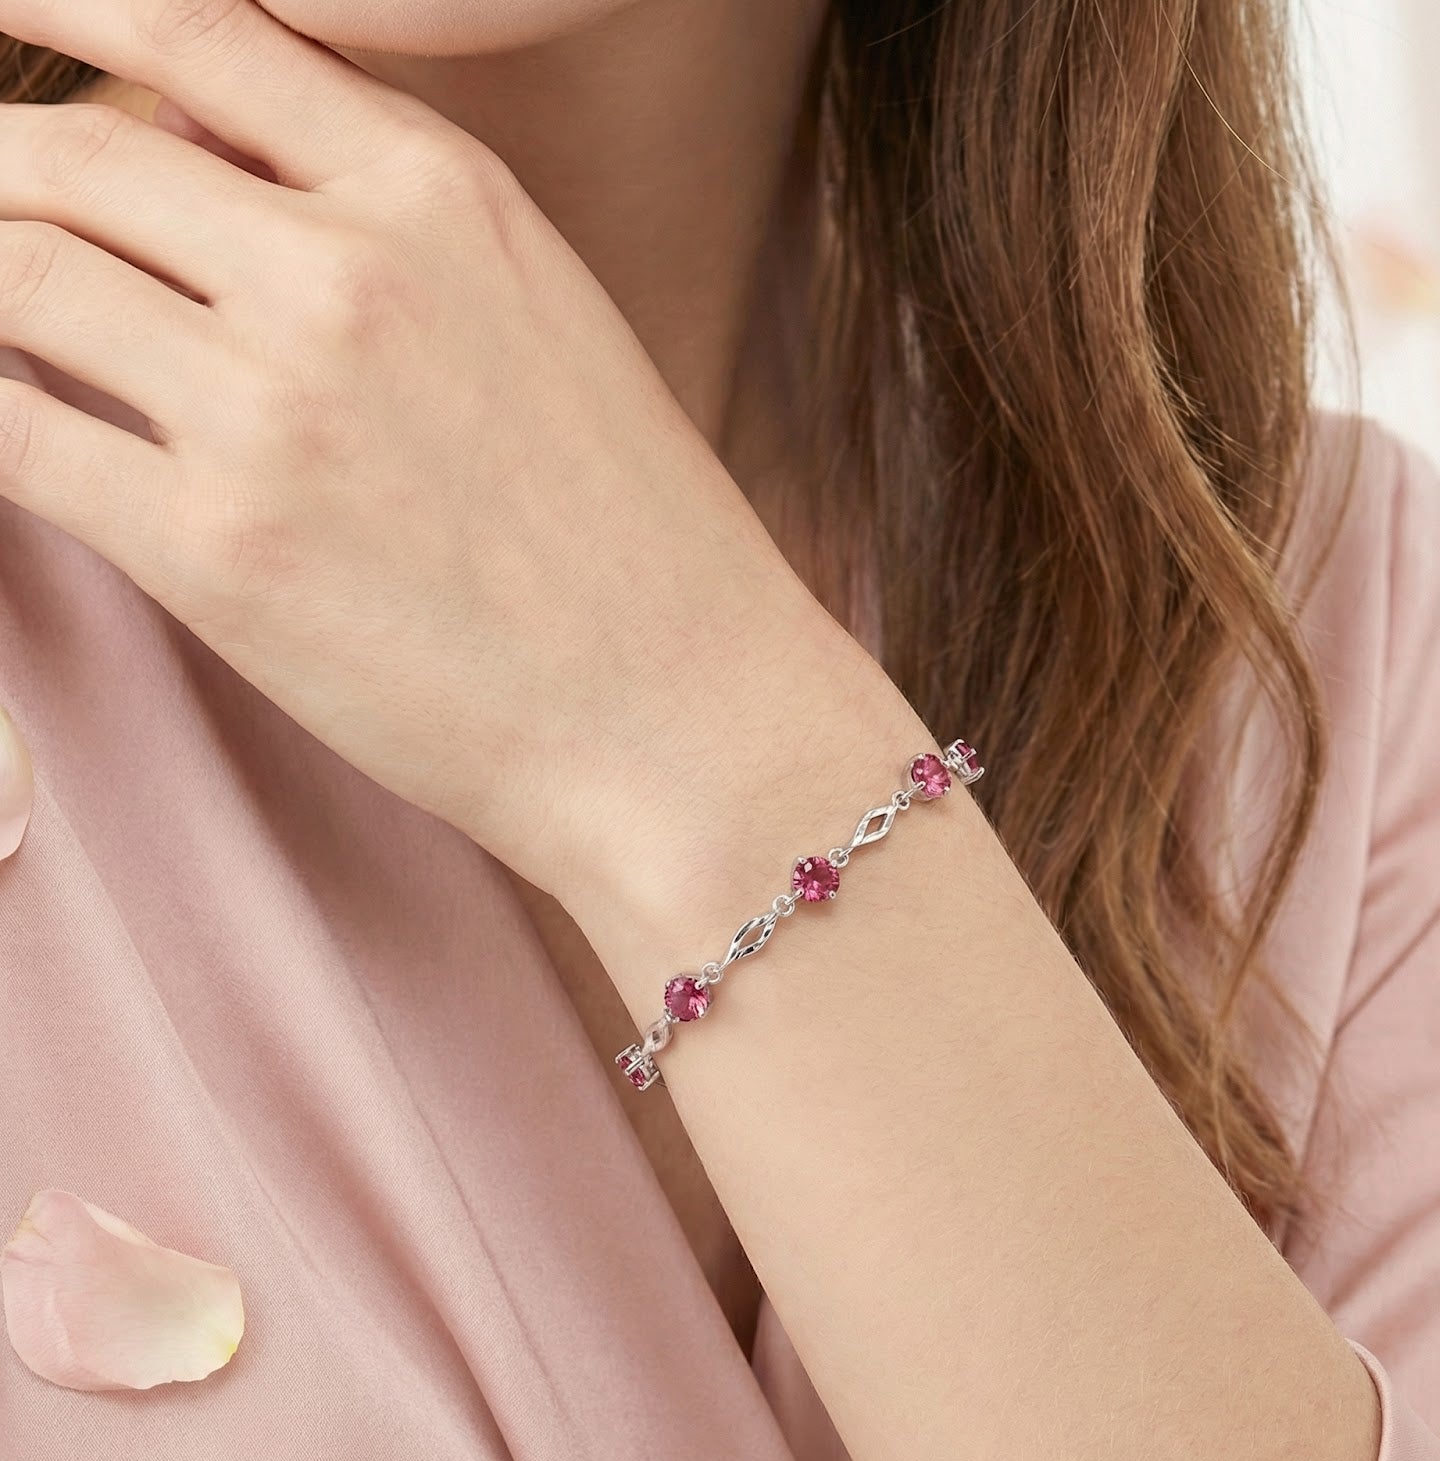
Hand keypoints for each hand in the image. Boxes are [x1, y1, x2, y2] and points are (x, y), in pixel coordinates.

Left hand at [0, 0, 843, 898]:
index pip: (198, 29)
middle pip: (73, 153)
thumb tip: (207, 163)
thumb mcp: (548, 326)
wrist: (680, 719)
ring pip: (16, 275)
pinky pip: (10, 434)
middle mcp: (347, 275)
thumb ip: (394, 228)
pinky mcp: (216, 552)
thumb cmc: (636, 546)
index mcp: (442, 196)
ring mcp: (273, 408)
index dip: (64, 3)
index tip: (0, 12)